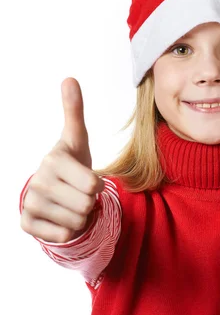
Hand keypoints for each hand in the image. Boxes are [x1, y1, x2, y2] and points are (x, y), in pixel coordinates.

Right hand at [20, 78, 104, 242]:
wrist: (52, 191)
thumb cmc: (71, 164)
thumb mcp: (76, 138)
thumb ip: (74, 111)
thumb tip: (69, 78)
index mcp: (53, 160)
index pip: (93, 185)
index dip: (96, 185)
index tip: (84, 178)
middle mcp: (37, 181)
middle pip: (86, 205)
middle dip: (88, 202)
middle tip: (77, 192)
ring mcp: (29, 204)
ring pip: (77, 222)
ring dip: (79, 217)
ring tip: (70, 203)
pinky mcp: (26, 224)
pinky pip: (64, 236)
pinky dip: (67, 230)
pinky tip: (60, 217)